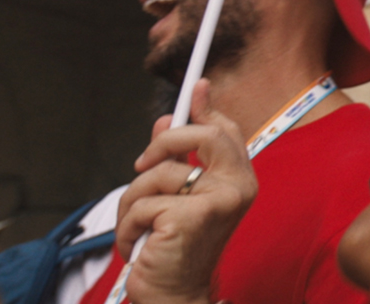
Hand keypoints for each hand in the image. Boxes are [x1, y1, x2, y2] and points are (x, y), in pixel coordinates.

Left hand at [117, 79, 256, 303]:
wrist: (175, 296)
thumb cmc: (177, 248)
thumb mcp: (178, 198)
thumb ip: (178, 159)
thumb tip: (166, 120)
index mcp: (240, 180)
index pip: (225, 131)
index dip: (207, 108)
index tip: (196, 85)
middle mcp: (237, 187)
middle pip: (201, 135)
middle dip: (163, 143)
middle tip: (141, 165)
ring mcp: (217, 202)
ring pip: (157, 174)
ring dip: (134, 204)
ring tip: (141, 230)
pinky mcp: (189, 218)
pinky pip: (143, 203)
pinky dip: (129, 226)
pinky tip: (140, 246)